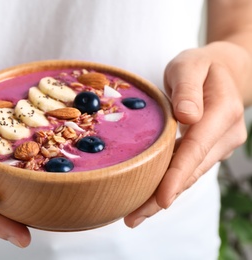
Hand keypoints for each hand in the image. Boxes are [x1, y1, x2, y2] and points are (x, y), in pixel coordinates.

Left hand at [124, 42, 247, 226]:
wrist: (222, 72)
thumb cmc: (201, 66)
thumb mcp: (190, 66)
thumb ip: (188, 88)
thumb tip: (188, 117)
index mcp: (222, 112)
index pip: (196, 148)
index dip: (177, 175)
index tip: (161, 199)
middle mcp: (226, 135)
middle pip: (191, 171)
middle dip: (162, 196)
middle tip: (132, 217)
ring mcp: (219, 145)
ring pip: (189, 175)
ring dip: (162, 196)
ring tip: (134, 215)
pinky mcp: (208, 150)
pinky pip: (186, 169)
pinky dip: (167, 184)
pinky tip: (147, 198)